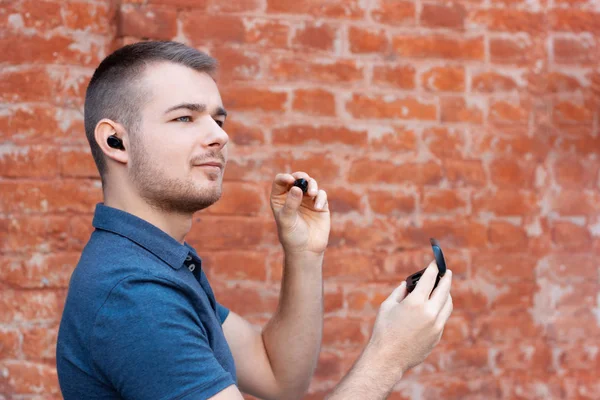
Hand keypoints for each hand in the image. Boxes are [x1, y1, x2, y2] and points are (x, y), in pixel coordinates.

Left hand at [270, 172, 329, 254]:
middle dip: (301, 176)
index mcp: (280, 198)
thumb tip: (297, 188)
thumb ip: (290, 204)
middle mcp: (293, 196)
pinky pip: (321, 195)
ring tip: (312, 193)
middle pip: (297, 178)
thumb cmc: (292, 236)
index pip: (280, 182)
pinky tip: (317, 207)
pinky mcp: (320, 205)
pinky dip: (320, 198)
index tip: (290, 180)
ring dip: (312, 185)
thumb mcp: (287, 220)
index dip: (284, 178)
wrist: (306, 250)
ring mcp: (307, 200)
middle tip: (304, 179)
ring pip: (310, 184)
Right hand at [368, 261, 452, 375]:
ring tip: (443, 289)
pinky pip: (443, 317)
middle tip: (446, 271)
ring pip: (447, 304)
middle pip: (444, 290)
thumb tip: (407, 284)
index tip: (435, 263)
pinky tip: (436, 307)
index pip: (429, 279)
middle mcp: (429, 313)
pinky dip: (441, 308)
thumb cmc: (383, 330)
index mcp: (415, 302)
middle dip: (445, 278)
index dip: (433, 268)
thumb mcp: (387, 306)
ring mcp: (436, 326)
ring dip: (446, 294)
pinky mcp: (437, 336)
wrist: (388, 358)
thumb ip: (399, 292)